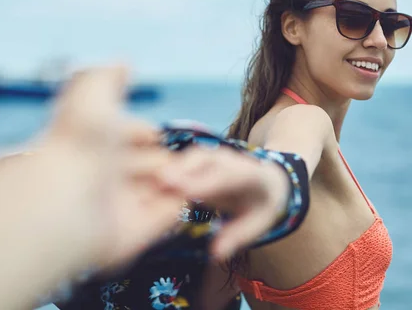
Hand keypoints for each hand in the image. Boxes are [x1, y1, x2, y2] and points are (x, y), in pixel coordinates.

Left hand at [35, 65, 183, 270]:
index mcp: (97, 145)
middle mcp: (108, 176)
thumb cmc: (79, 144)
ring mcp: (121, 206)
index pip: (127, 137)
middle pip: (146, 163)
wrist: (65, 200)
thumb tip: (123, 62)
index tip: (155, 133)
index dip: (144, 131)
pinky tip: (188, 191)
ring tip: (186, 172)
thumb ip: (107, 76)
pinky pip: (165, 215)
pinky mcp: (134, 233)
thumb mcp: (92, 95)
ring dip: (176, 178)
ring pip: (159, 188)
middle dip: (164, 158)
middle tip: (176, 157)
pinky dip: (179, 202)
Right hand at [157, 147, 289, 259]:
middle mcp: (231, 160)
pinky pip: (182, 159)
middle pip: (206, 160)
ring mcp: (214, 155)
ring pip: (191, 157)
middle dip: (184, 170)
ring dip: (170, 167)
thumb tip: (216, 255)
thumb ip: (236, 237)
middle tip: (159, 184)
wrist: (266, 181)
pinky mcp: (200, 157)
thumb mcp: (256, 224)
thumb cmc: (259, 207)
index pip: (229, 177)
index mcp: (252, 176)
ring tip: (146, 183)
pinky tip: (144, 181)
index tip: (184, 191)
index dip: (207, 182)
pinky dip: (165, 167)